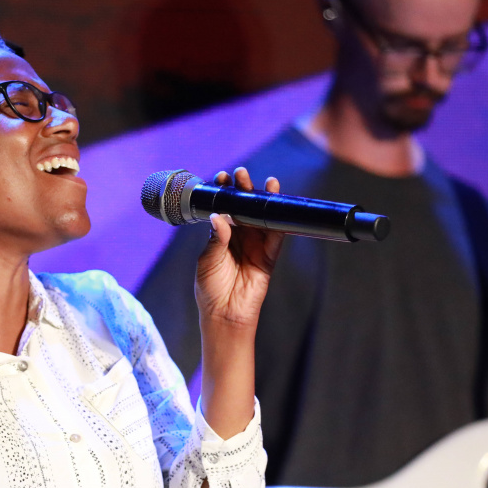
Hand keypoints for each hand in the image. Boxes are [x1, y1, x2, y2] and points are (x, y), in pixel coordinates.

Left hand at [194, 167, 284, 331]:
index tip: (221, 178)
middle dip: (243, 189)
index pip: (223, 208)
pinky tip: (278, 204)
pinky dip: (279, 220)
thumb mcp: (208, 261)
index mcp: (220, 235)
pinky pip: (277, 235)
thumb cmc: (210, 288)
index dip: (224, 193)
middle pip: (243, 208)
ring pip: (262, 217)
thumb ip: (216, 239)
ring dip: (264, 199)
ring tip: (267, 182)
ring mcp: (255, 244)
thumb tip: (220, 216)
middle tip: (241, 174)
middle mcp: (239, 236)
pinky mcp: (269, 255)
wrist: (224, 314)